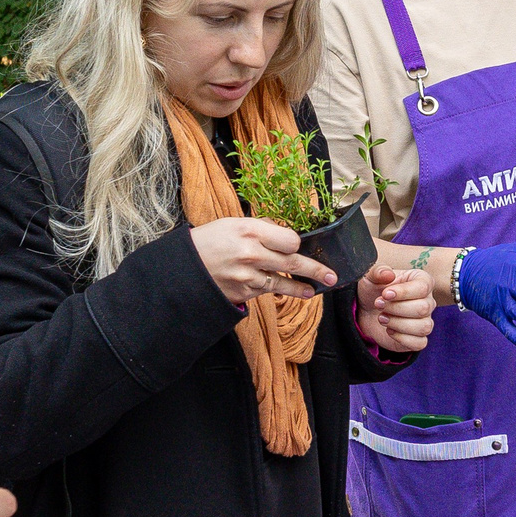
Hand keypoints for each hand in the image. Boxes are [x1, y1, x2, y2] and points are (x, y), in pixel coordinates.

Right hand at [191, 216, 336, 305]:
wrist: (183, 268)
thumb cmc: (209, 240)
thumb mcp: (233, 223)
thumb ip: (262, 228)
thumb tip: (287, 234)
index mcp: (250, 230)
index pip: (290, 239)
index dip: (297, 244)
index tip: (301, 246)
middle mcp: (251, 254)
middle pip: (293, 263)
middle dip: (316, 270)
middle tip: (332, 276)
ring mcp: (247, 277)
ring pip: (283, 283)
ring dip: (301, 288)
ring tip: (314, 290)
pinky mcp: (243, 293)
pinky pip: (266, 292)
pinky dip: (277, 291)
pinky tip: (289, 292)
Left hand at [355, 265, 435, 354]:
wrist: (366, 310)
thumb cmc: (373, 290)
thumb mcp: (370, 276)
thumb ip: (378, 271)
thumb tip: (389, 274)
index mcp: (422, 281)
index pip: (422, 288)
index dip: (403, 292)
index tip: (385, 294)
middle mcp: (428, 301)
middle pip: (423, 308)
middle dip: (396, 308)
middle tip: (379, 305)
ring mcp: (425, 321)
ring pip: (424, 327)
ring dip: (398, 323)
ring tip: (382, 318)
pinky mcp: (418, 338)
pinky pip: (419, 343)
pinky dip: (402, 338)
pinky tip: (389, 330)